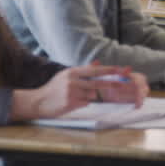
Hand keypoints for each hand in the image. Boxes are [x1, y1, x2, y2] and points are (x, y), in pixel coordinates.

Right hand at [10, 65, 146, 120]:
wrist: (39, 101)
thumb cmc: (54, 88)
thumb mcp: (67, 75)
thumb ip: (84, 70)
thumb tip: (98, 62)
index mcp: (73, 72)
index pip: (95, 70)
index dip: (109, 70)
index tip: (121, 70)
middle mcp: (73, 80)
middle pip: (97, 81)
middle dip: (113, 83)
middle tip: (125, 83)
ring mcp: (72, 92)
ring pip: (92, 94)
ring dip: (94, 96)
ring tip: (87, 95)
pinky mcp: (71, 103)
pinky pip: (86, 103)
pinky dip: (85, 103)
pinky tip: (75, 102)